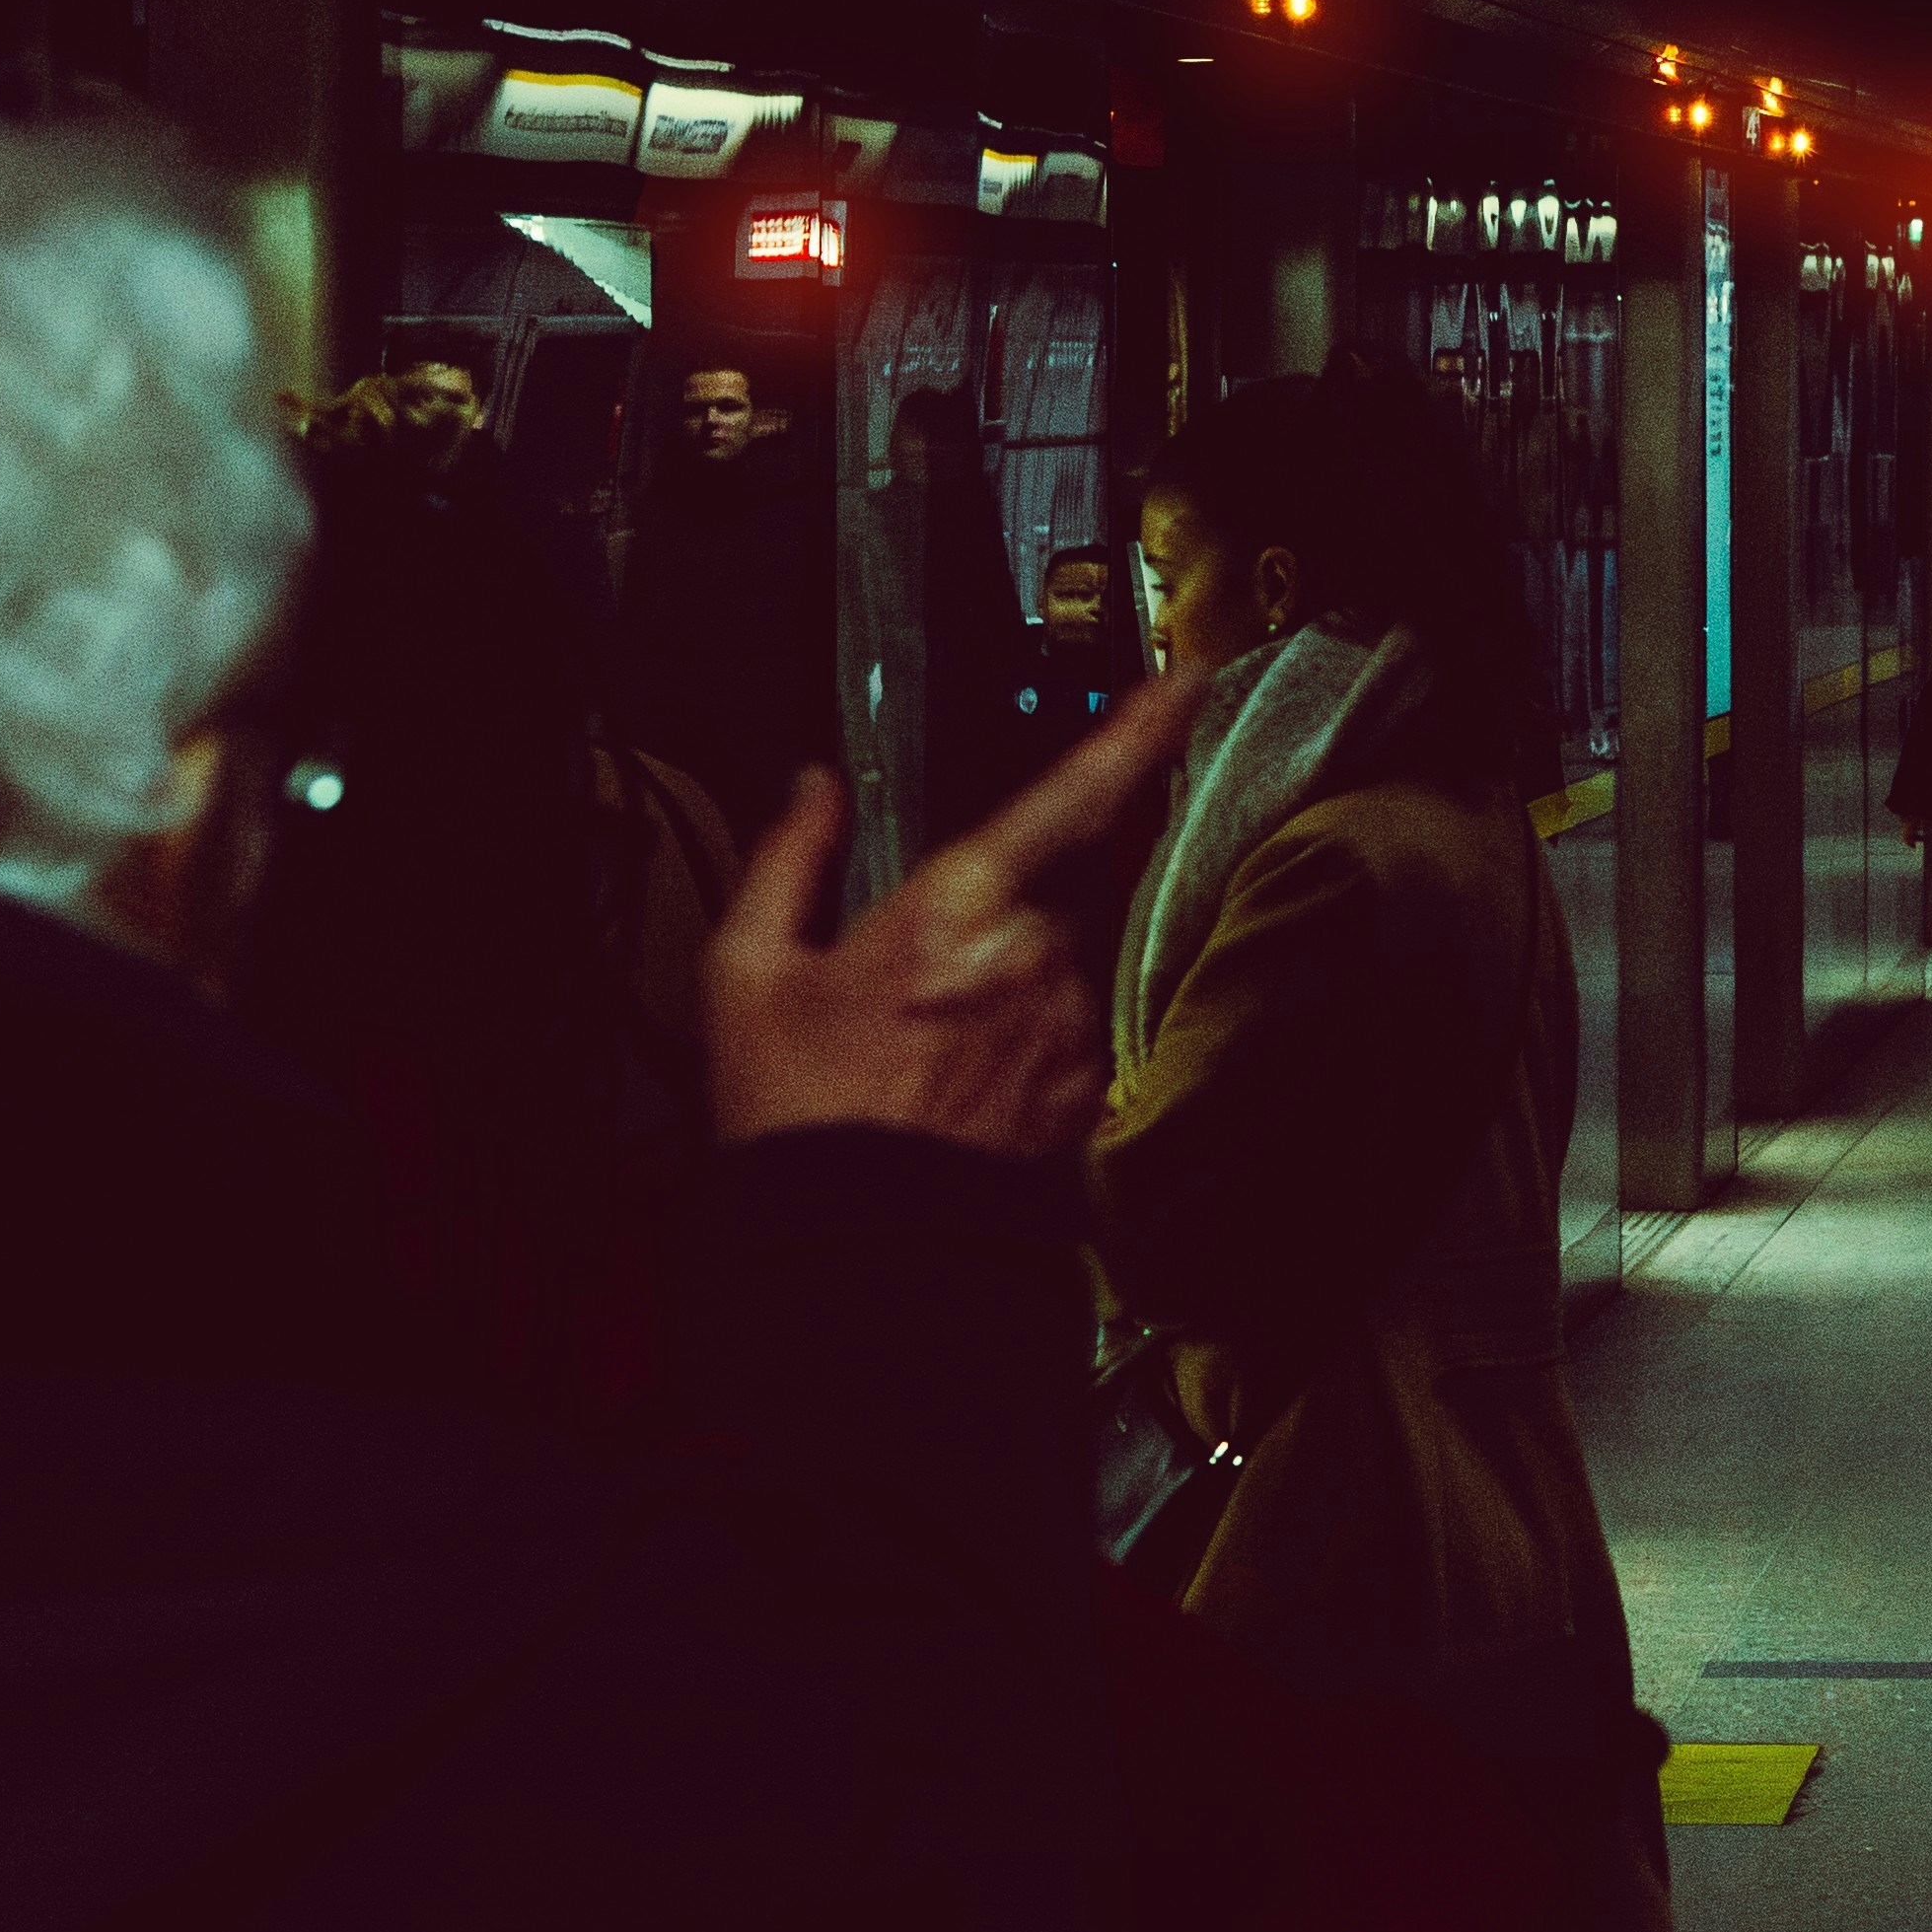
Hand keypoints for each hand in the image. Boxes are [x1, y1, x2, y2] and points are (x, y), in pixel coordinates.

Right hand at [705, 676, 1195, 1155]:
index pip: (1072, 796)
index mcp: (955, 911)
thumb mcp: (749, 975)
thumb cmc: (799, 1117)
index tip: (1183, 685)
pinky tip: (957, 1082)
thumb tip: (814, 793)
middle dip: (1008, 906)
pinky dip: (1025, 1037)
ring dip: (1013, 975)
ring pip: (1064, 959)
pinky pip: (1069, 1029)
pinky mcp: (1087, 1088)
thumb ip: (789, 860)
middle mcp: (1034, 958)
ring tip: (925, 1045)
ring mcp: (1069, 1026)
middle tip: (922, 977)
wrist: (855, 1246)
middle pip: (1061, 885)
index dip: (1139, 732)